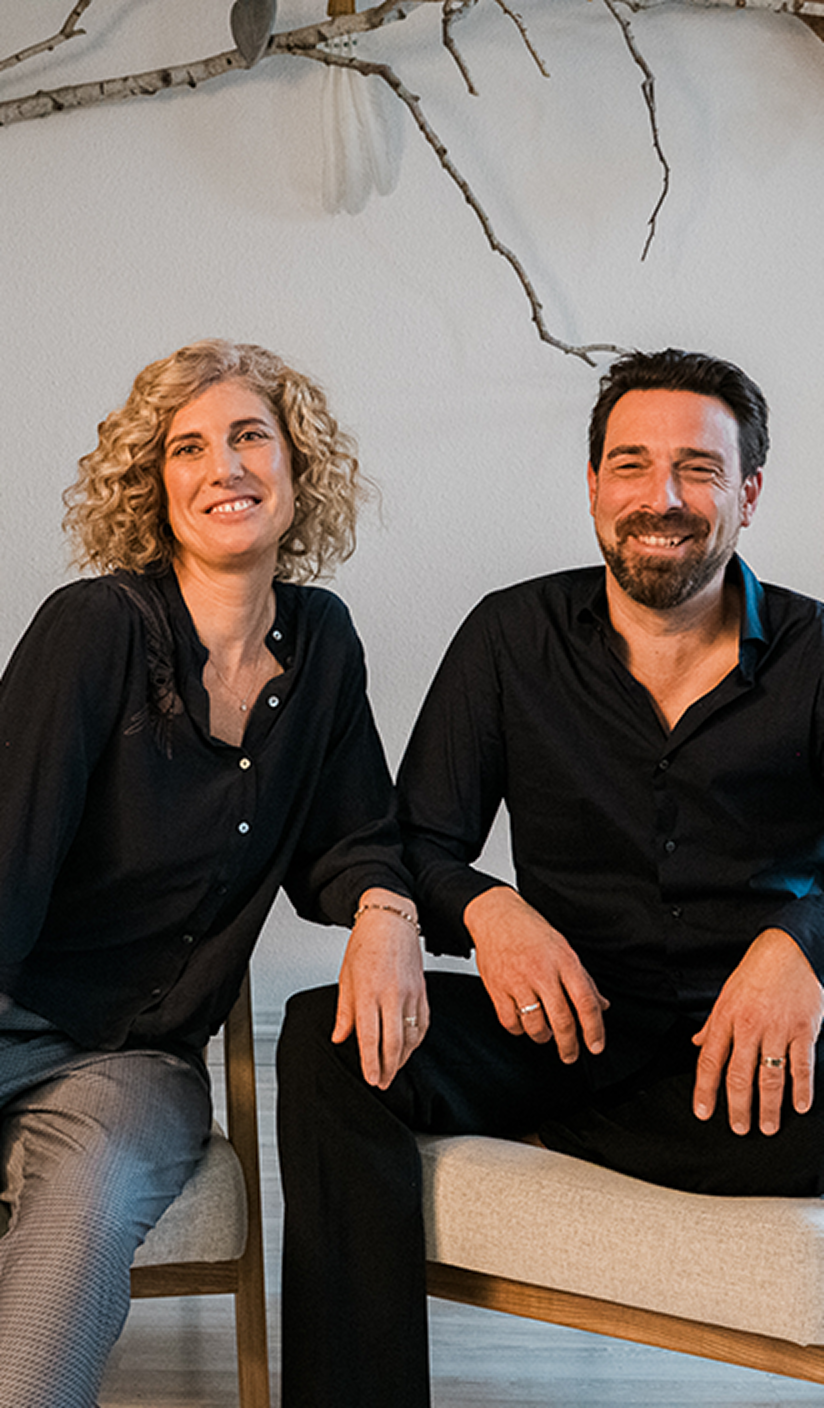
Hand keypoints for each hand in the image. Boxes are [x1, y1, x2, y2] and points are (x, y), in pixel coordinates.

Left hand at [332, 888, 428, 1089]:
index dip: (371, 1063)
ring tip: (393, 1070)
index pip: (371, 1037)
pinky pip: (423, 1023)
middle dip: (388, 1068)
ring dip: (402, 1058)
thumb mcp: (346, 977)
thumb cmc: (365, 944)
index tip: (371, 1079)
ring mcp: (410, 993)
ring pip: (411, 1036)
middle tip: (382, 1083)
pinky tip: (409, 1048)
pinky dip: (417, 1040)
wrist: (390, 921)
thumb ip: (344, 1012)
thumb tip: (340, 1037)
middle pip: (393, 1042)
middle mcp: (391, 994)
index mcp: (368, 992)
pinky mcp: (422, 991)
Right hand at [464, 887, 608, 1062]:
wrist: (495, 915)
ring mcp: (517, 981)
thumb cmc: (530, 930)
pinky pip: (510, 1022)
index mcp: (564, 962)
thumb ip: (583, 980)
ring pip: (535, 1026)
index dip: (594, 1029)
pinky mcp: (496, 988)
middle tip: (570, 1055)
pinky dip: (518, 1029)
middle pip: (562, 1020)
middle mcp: (542, 973)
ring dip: (543, 1036)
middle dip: (569, 1045)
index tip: (596, 1046)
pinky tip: (523, 1023)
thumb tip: (601, 1005)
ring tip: (545, 1033)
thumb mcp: (564, 949)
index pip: (585, 1002)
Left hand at [692, 928, 823, 1134]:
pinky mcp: (803, 1029)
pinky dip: (801, 1089)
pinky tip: (799, 1106)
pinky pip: (801, 1065)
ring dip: (769, 1106)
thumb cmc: (756, 972)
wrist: (788, 950)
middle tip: (739, 1129)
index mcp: (726, 1019)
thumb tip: (695, 1044)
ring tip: (768, 1126)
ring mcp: (778, 1029)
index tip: (704, 1113)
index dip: (705, 1090)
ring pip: (770, 1076)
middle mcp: (750, 1027)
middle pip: (739, 1075)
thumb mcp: (726, 995)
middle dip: (738, 1107)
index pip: (710, 1061)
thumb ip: (712, 1025)